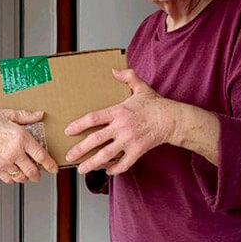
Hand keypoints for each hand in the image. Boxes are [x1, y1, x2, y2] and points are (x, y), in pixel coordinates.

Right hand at [0, 107, 58, 182]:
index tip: (53, 168)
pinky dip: (13, 178)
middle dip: (38, 175)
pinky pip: (8, 179)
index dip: (50, 164)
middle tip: (39, 173)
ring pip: (21, 177)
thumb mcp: (8, 113)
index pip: (41, 155)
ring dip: (25, 177)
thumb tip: (39, 115)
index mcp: (21, 137)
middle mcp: (14, 151)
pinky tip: (13, 173)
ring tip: (26, 173)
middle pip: (32, 171)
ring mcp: (4, 161)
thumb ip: (26, 116)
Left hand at [64, 68, 178, 174]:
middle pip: (96, 140)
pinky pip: (123, 164)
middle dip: (80, 149)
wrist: (172, 119)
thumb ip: (127, 77)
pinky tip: (107, 170)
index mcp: (119, 111)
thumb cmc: (155, 104)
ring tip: (82, 169)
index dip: (79, 125)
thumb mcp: (141, 86)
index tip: (68, 131)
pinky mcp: (138, 151)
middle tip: (69, 155)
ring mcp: (129, 141)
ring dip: (92, 163)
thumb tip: (113, 71)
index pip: (94, 118)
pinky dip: (114, 169)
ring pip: (106, 155)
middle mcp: (121, 127)